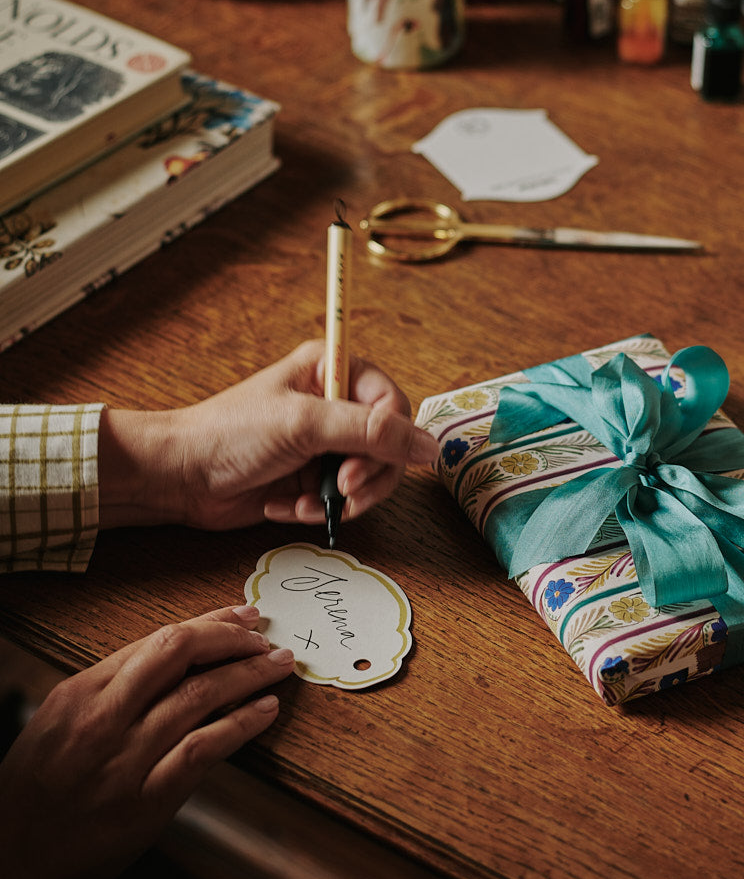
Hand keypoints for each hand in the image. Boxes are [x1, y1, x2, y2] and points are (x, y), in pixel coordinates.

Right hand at [0, 605, 289, 878]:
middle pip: (179, 653)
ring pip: (199, 696)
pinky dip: (241, 724)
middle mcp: (100, 719)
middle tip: (265, 636)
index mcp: (78, 694)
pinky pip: (203, 749)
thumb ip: (107, 695)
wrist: (7, 867)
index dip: (207, 624)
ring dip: (249, 674)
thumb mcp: (55, 728)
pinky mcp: (145, 801)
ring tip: (278, 666)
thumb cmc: (32, 797)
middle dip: (231, 638)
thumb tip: (171, 666)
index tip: (239, 617)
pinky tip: (265, 711)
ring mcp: (123, 759)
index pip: (155, 641)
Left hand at [98, 340, 437, 530]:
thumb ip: (370, 432)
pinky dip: (316, 509)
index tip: (356, 469)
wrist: (179, 477)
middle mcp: (334, 403)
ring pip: (369, 477)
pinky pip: (340, 499)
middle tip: (340, 491)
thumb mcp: (303, 424)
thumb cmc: (229, 434)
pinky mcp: (312, 476)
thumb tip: (429, 446)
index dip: (387, 441)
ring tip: (307, 504)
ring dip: (339, 498)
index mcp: (333, 369)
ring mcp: (324, 442)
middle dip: (364, 477)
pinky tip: (285, 506)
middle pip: (388, 446)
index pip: (393, 405)